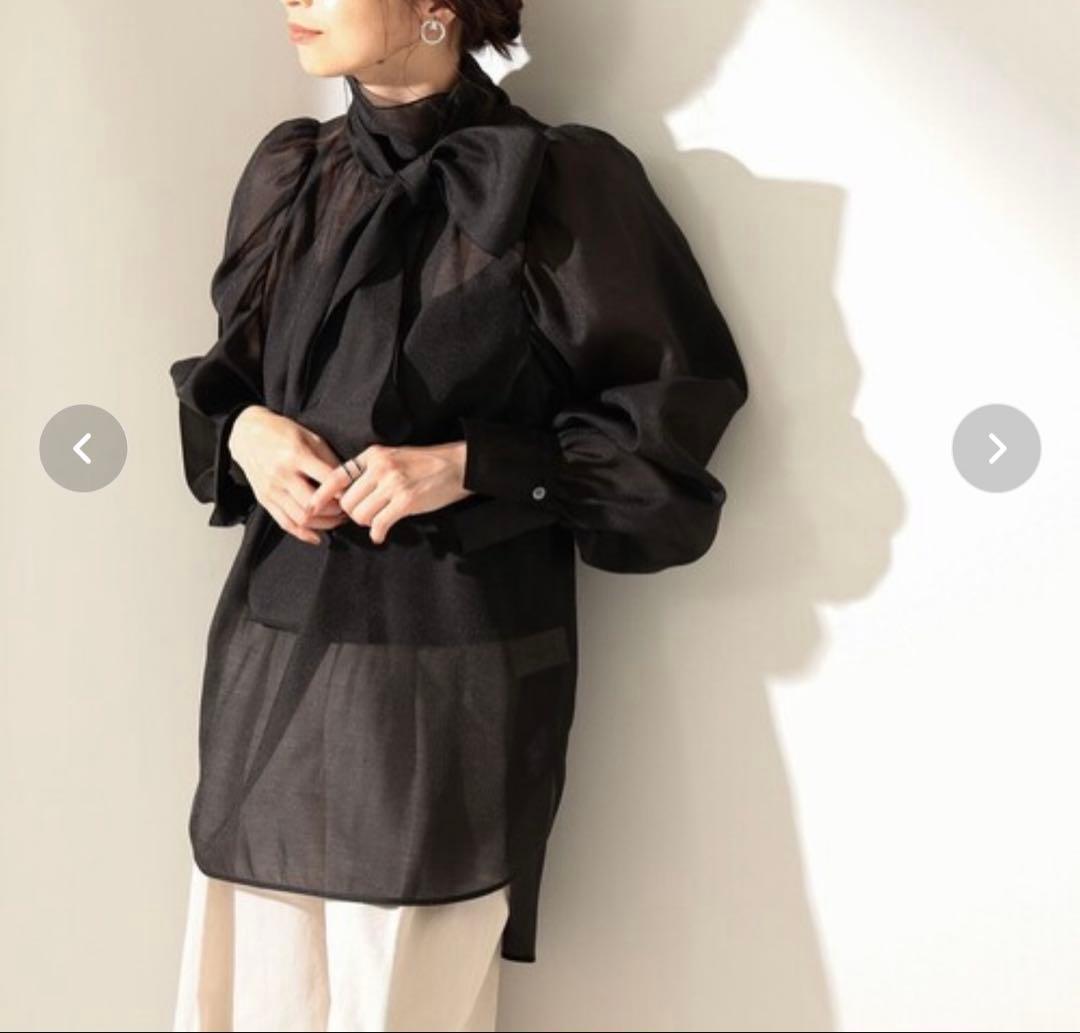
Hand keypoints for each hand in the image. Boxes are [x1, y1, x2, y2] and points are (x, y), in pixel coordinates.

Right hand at [228, 406, 349, 544]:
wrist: (246, 434)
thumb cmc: (281, 432)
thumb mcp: (309, 436)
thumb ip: (328, 459)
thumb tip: (347, 481)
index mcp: (296, 455)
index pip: (326, 479)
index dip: (344, 490)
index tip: (356, 494)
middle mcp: (282, 475)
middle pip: (314, 504)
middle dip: (336, 512)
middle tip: (348, 510)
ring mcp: (271, 489)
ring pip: (301, 518)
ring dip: (324, 525)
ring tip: (336, 520)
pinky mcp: (264, 499)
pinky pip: (285, 523)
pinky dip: (303, 533)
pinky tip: (317, 535)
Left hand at [304, 441, 470, 545]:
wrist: (457, 465)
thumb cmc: (425, 464)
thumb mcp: (393, 457)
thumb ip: (370, 471)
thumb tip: (346, 496)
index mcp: (373, 455)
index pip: (336, 476)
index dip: (321, 496)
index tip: (310, 509)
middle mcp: (380, 467)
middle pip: (347, 502)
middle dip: (352, 515)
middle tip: (365, 516)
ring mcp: (393, 484)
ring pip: (360, 515)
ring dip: (366, 523)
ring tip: (378, 521)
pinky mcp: (406, 501)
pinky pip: (379, 524)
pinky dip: (378, 534)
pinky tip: (382, 535)